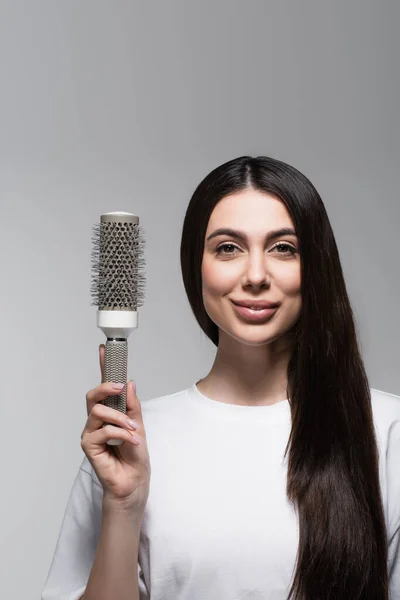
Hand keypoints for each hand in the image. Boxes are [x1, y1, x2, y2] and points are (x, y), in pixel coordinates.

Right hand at [80, 345, 150, 512]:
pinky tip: (130, 442)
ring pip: (98, 412)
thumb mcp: (139, 425)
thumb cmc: (135, 456)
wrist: (134, 481)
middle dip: (106, 388)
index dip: (102, 367)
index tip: (104, 349)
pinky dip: (120, 434)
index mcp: (109, 413)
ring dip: (120, 419)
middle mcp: (96, 421)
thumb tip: (130, 383)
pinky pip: (103, 430)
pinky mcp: (88, 446)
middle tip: (121, 389)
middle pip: (92, 396)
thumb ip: (133, 405)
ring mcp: (90, 433)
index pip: (104, 387)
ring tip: (133, 430)